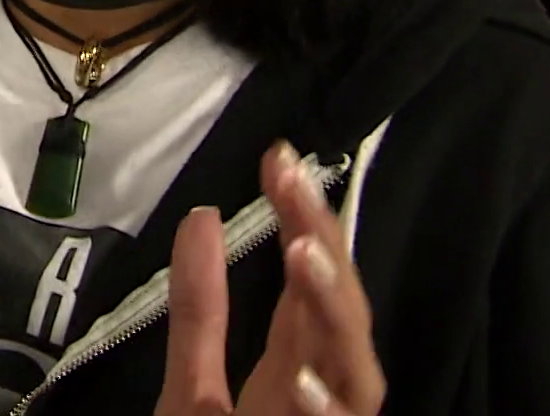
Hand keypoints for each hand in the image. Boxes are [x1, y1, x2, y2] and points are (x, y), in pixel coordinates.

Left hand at [156, 141, 385, 415]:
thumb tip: (201, 217)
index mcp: (293, 364)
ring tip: (302, 251)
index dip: (298, 218)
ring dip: (334, 308)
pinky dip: (328, 407)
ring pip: (357, 366)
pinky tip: (302, 378)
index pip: (306, 280)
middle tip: (294, 180)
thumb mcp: (192, 386)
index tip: (278, 159)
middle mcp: (322, 384)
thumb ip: (197, 315)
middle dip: (322, 240)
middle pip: (336, 308)